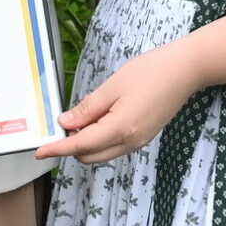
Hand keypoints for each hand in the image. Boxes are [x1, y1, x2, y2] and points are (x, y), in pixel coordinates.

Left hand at [35, 42, 205, 165]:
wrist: (186, 70)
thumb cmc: (151, 72)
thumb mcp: (112, 86)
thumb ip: (87, 109)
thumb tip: (65, 124)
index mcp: (121, 129)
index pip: (81, 145)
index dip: (58, 148)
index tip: (39, 151)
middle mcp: (131, 142)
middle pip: (90, 155)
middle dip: (71, 145)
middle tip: (62, 123)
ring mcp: (139, 142)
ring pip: (102, 153)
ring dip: (86, 143)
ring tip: (80, 118)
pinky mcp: (144, 137)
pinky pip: (114, 146)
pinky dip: (100, 139)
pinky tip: (97, 120)